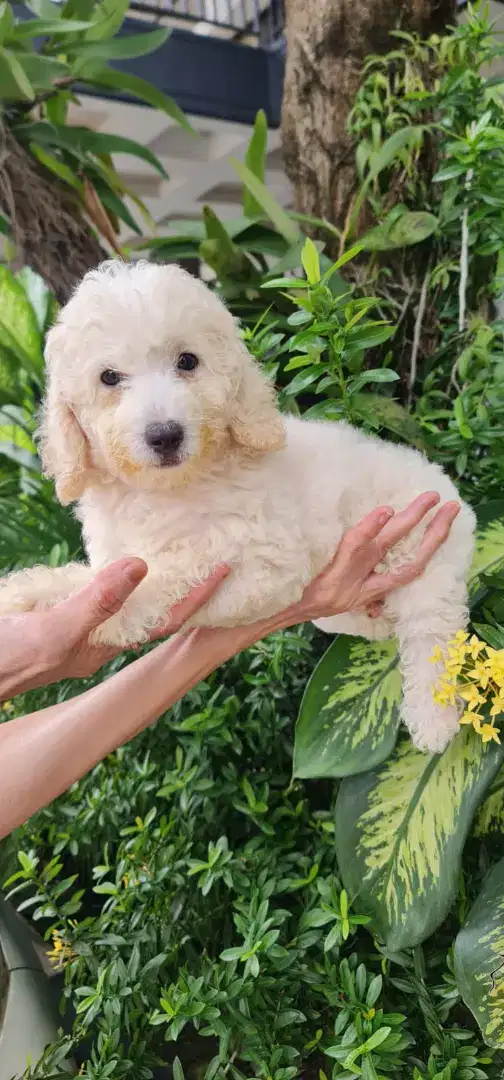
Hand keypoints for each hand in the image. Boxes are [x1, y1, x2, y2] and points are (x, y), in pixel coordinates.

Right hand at [0, 559, 228, 697]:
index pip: (164, 620)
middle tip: (210, 558)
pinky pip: (96, 591)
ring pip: (125, 599)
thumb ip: (97, 601)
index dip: (196, 598)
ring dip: (150, 580)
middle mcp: (99, 636)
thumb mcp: (57, 630)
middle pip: (152, 609)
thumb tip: (141, 567)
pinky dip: (112, 574)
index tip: (224, 571)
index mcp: (107, 645)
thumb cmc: (13, 660)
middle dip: (182, 588)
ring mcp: (78, 626)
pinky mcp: (57, 613)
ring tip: (177, 554)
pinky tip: (117, 562)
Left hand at [280, 492, 459, 626]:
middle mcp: (367, 580)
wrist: (281, 608)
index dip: (431, 542)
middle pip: (407, 552)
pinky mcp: (334, 570)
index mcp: (371, 585)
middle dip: (431, 528)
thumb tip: (375, 534)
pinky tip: (385, 512)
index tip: (446, 517)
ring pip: (387, 544)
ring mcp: (353, 573)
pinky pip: (354, 546)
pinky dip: (369, 528)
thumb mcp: (333, 586)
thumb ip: (353, 562)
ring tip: (428, 499)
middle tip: (449, 503)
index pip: (411, 564)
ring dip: (409, 520)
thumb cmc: (307, 592)